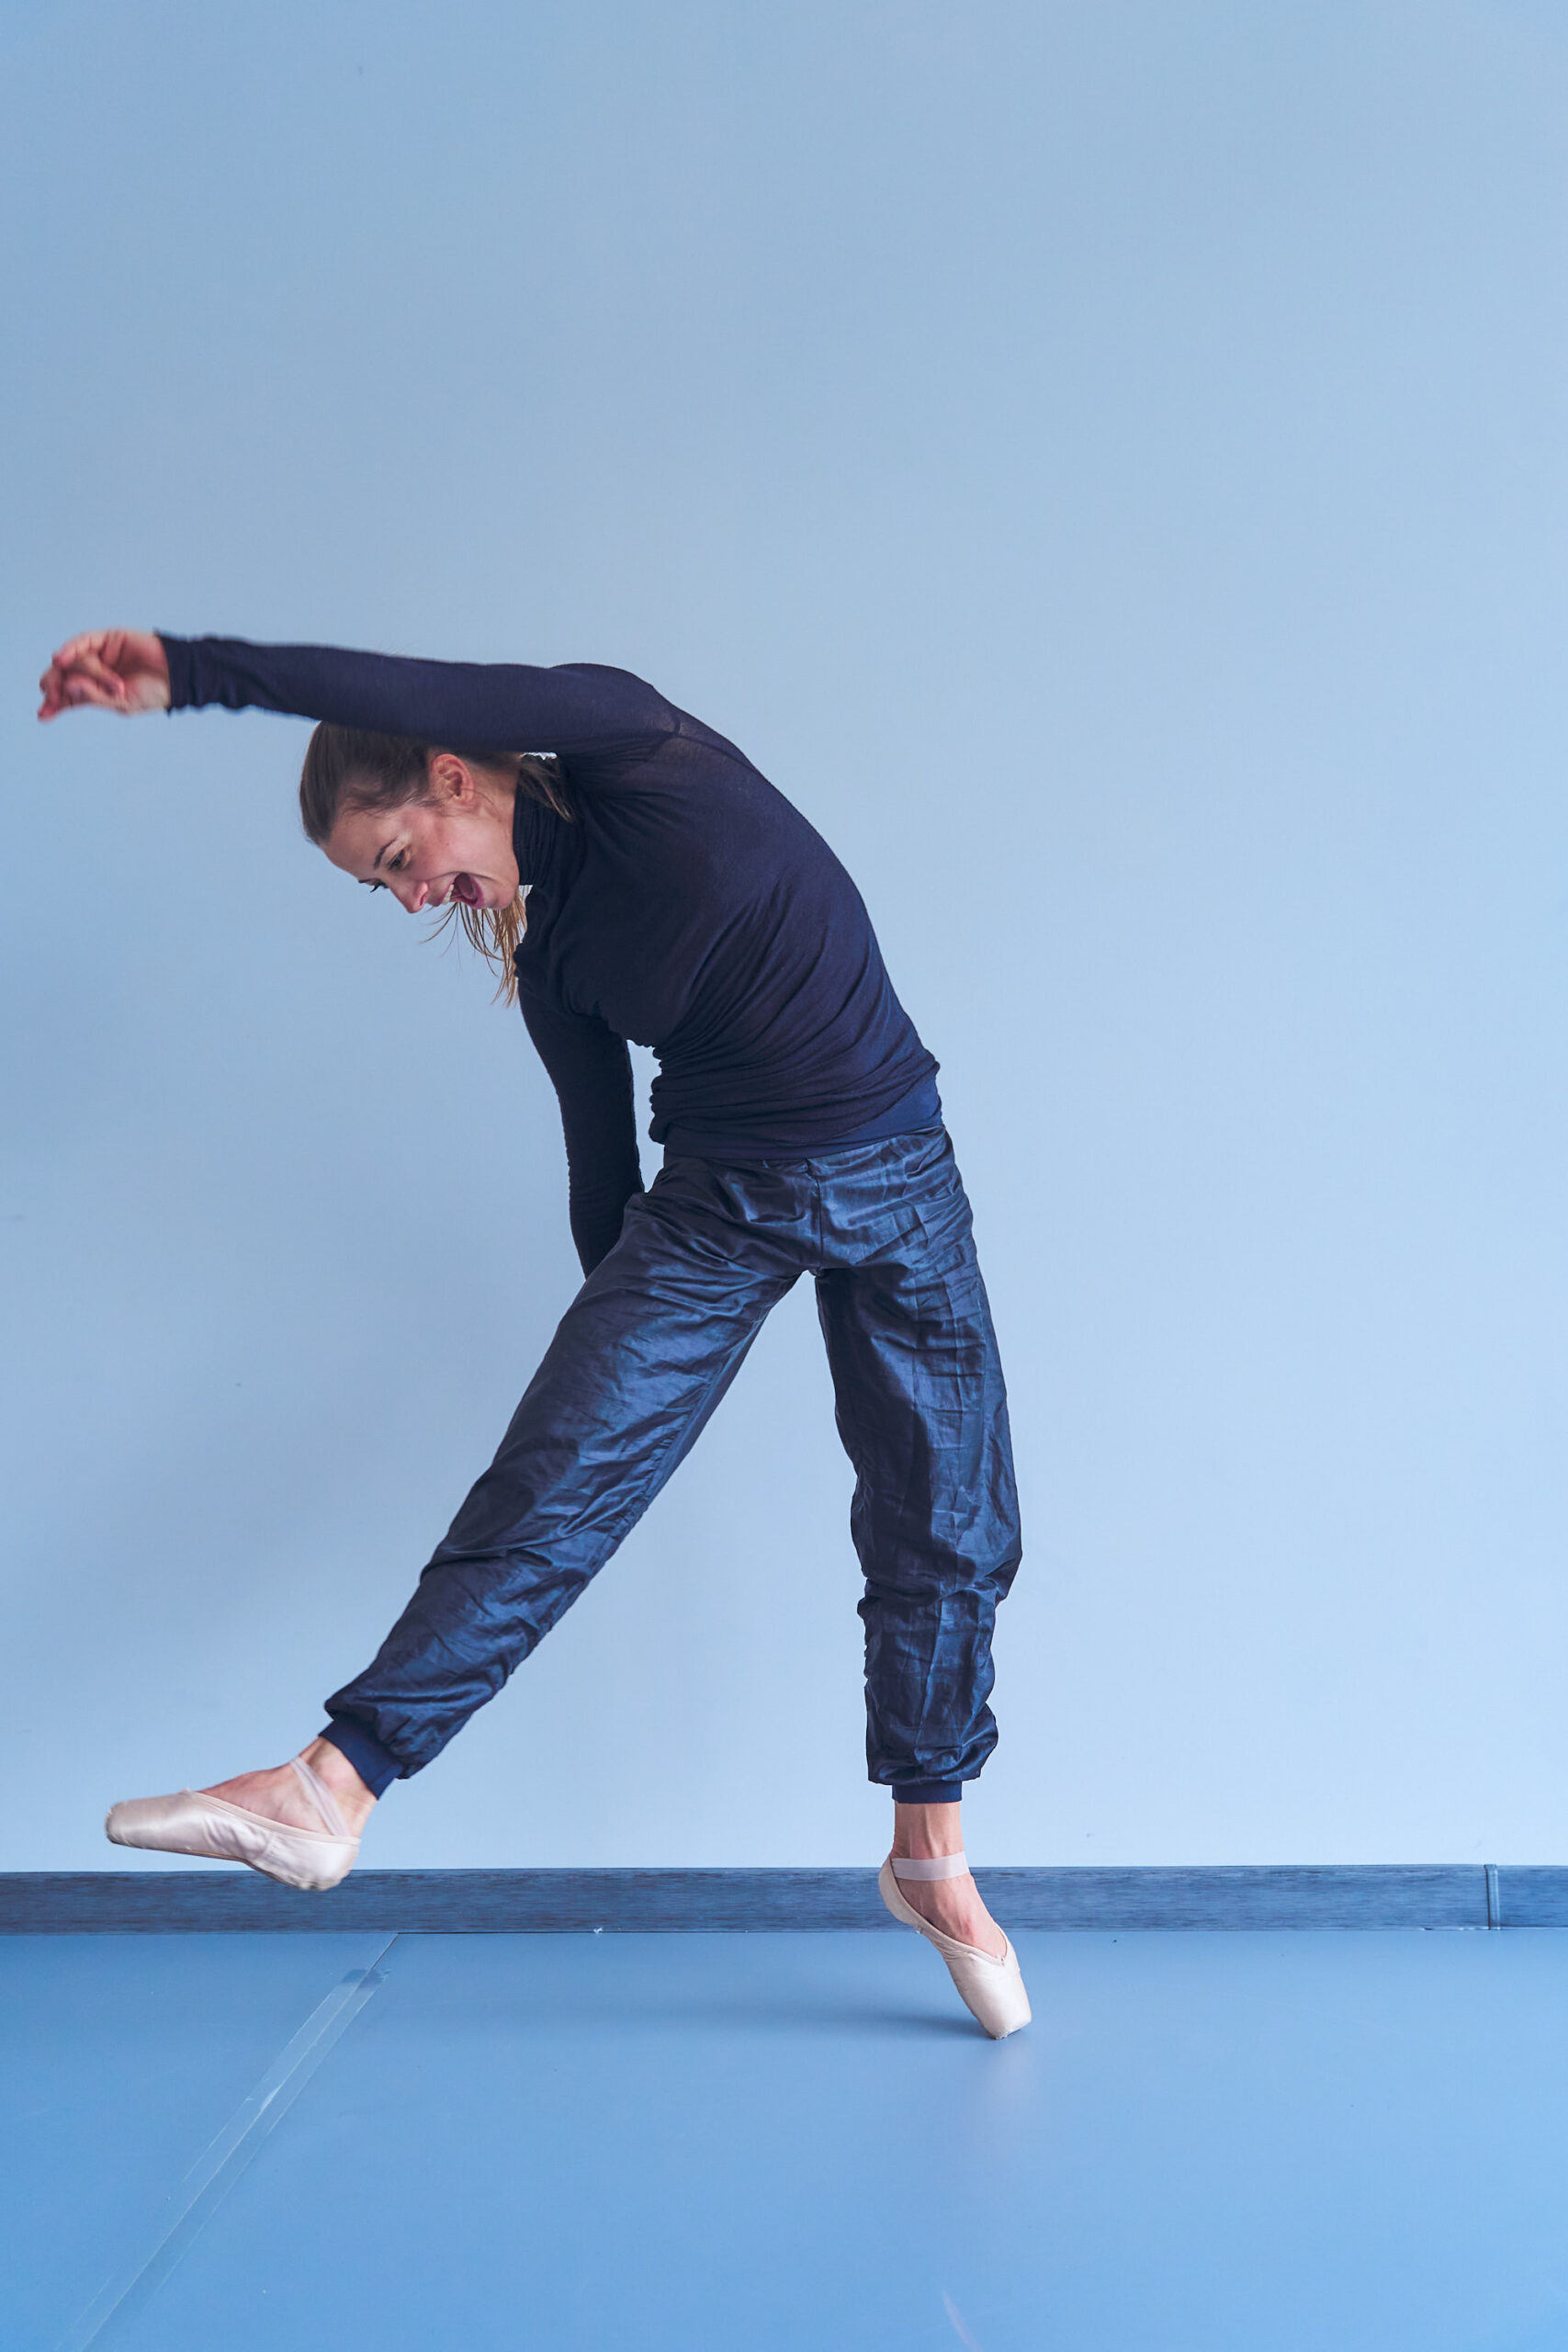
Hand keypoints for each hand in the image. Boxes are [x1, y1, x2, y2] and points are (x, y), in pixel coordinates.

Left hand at [38, 628, 170, 720]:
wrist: (177, 675)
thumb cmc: (153, 693)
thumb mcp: (121, 704)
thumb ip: (94, 696)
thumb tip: (68, 685)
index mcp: (96, 692)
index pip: (68, 697)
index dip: (53, 705)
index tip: (43, 715)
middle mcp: (93, 673)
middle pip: (61, 676)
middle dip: (53, 686)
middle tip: (50, 695)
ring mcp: (100, 655)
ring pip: (75, 662)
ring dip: (84, 673)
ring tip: (105, 683)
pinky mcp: (107, 639)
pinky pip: (83, 642)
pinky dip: (70, 650)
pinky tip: (60, 659)